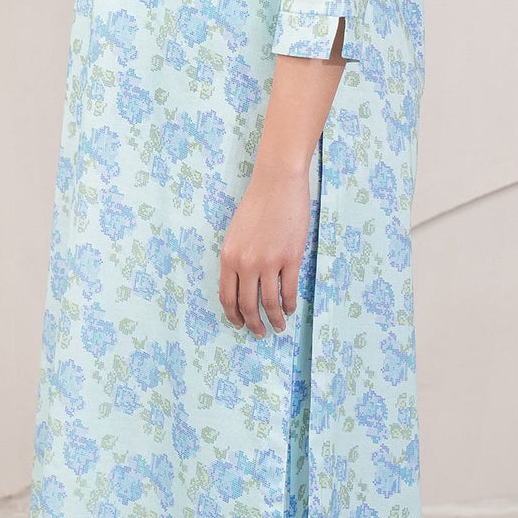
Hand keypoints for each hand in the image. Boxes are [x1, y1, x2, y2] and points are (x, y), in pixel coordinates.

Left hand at [218, 161, 311, 334]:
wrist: (277, 184)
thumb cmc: (257, 205)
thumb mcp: (236, 234)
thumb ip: (237, 259)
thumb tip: (243, 285)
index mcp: (228, 257)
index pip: (227, 296)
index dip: (233, 315)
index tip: (239, 324)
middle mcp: (246, 263)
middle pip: (247, 305)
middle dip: (253, 324)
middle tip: (260, 333)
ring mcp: (268, 262)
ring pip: (269, 302)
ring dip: (274, 319)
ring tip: (279, 327)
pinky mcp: (290, 258)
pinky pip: (288, 290)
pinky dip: (289, 304)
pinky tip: (291, 309)